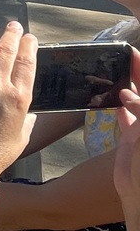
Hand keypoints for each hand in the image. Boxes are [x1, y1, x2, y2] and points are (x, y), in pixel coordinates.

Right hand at [114, 48, 139, 223]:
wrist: (139, 197)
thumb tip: (129, 94)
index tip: (132, 52)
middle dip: (136, 75)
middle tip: (123, 55)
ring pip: (137, 102)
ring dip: (127, 87)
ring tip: (114, 71)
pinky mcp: (131, 141)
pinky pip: (126, 118)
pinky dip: (119, 106)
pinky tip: (112, 98)